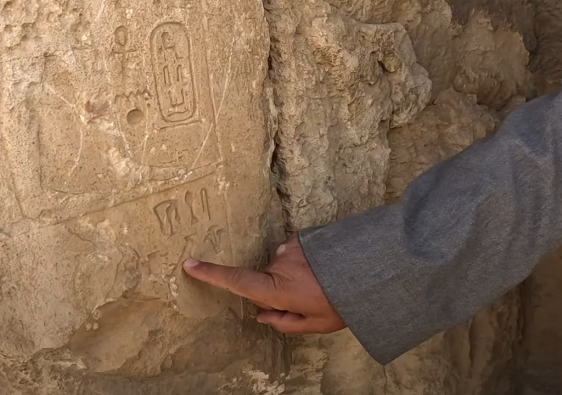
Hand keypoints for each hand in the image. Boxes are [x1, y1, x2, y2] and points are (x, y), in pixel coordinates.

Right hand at [183, 235, 345, 334]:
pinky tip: (325, 268)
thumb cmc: (343, 302)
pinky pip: (295, 253)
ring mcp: (290, 247)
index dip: (211, 274)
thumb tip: (262, 315)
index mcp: (277, 289)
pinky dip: (304, 262)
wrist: (372, 267)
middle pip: (266, 280)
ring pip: (282, 266)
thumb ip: (284, 322)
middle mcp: (279, 264)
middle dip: (280, 290)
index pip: (237, 281)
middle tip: (310, 299)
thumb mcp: (315, 324)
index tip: (189, 264)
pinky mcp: (302, 236)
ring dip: (295, 275)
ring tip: (323, 282)